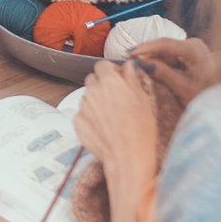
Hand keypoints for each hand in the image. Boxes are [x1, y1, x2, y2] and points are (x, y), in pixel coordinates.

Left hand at [74, 61, 157, 221]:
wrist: (128, 156)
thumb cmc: (141, 129)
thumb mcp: (143, 98)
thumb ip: (132, 77)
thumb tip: (129, 64)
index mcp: (109, 81)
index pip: (102, 65)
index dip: (110, 71)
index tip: (118, 79)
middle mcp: (92, 91)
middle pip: (93, 80)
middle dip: (102, 85)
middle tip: (116, 99)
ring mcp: (82, 107)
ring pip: (87, 97)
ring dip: (96, 102)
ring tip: (112, 118)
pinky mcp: (77, 122)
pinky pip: (82, 114)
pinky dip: (90, 118)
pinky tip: (104, 128)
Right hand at [131, 37, 215, 104]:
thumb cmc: (207, 96)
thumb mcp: (182, 88)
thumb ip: (162, 74)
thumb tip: (142, 63)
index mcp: (194, 50)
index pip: (164, 44)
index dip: (145, 48)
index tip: (129, 54)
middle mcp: (194, 45)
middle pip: (163, 46)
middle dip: (147, 54)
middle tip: (129, 61)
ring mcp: (192, 49)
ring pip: (165, 51)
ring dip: (152, 58)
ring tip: (136, 66)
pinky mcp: (190, 55)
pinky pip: (170, 56)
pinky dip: (159, 62)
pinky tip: (149, 68)